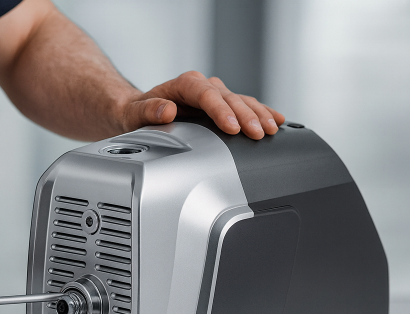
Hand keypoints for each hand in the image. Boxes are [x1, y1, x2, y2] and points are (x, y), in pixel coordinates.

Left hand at [120, 71, 285, 139]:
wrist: (136, 113)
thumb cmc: (135, 113)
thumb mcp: (133, 114)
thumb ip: (148, 111)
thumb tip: (167, 110)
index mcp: (184, 85)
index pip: (207, 95)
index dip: (221, 111)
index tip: (232, 127)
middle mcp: (201, 86)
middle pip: (228, 98)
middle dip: (246, 116)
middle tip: (258, 133)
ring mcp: (213, 96)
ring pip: (241, 101)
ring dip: (258, 114)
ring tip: (272, 128)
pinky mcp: (220, 106)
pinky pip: (244, 107)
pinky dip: (260, 113)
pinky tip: (276, 120)